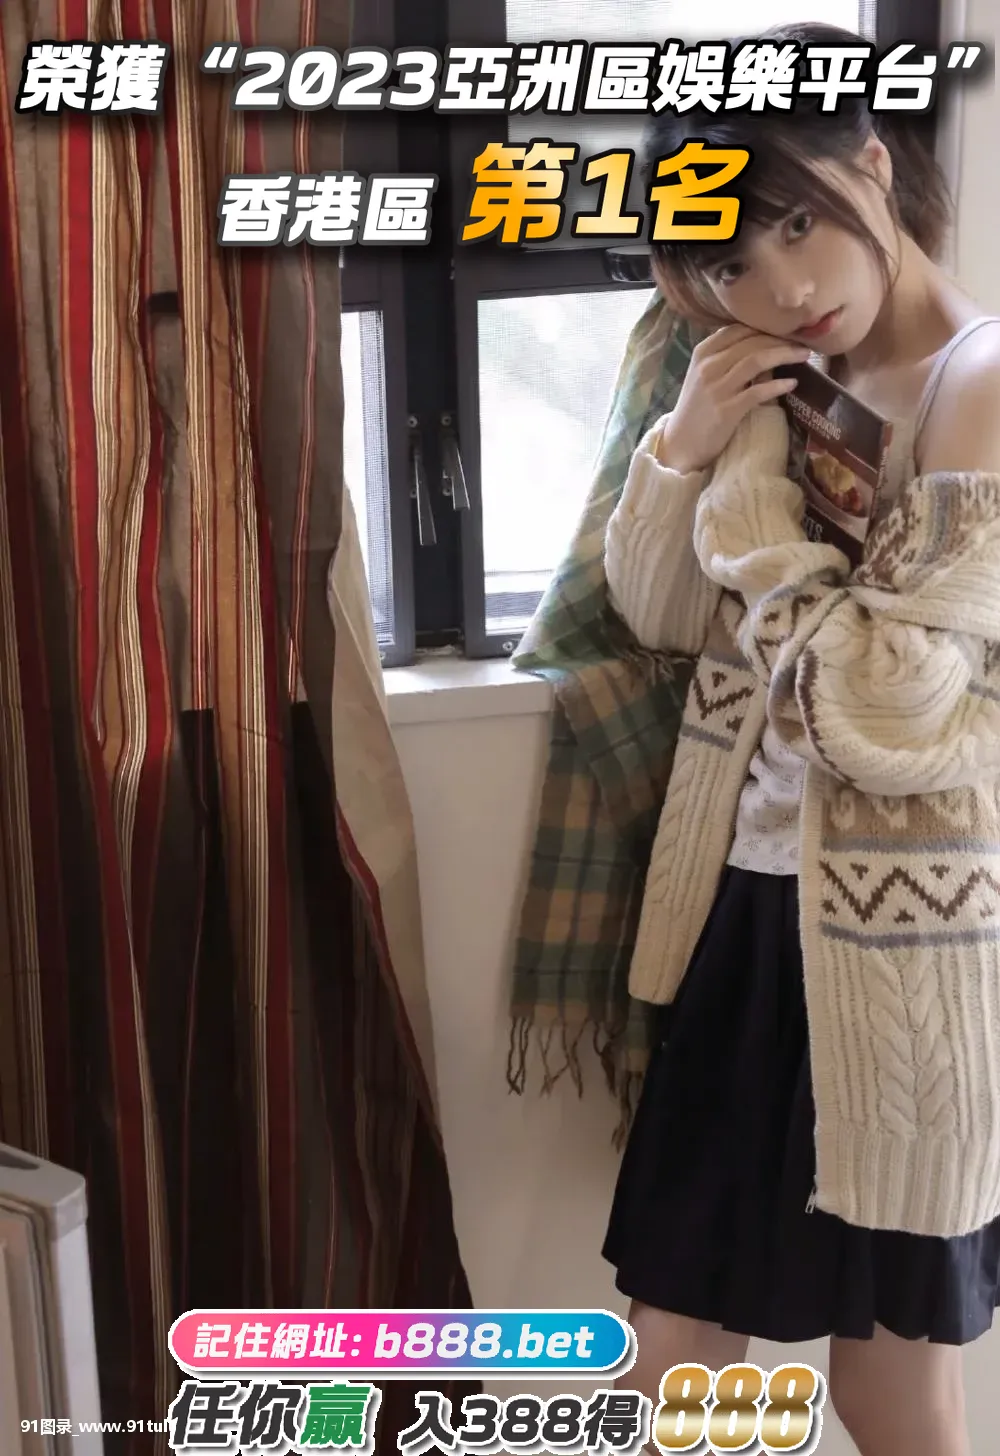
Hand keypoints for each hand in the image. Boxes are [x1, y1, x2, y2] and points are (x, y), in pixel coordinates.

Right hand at [658, 325, 811, 474]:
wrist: (681, 443)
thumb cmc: (698, 408)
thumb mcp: (705, 375)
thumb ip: (727, 357)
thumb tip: (764, 343)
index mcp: (703, 352)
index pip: (739, 328)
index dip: (766, 326)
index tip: (787, 330)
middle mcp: (708, 366)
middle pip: (751, 341)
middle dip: (781, 339)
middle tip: (803, 341)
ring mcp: (716, 388)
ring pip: (756, 360)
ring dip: (784, 355)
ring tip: (804, 356)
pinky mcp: (726, 410)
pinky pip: (757, 391)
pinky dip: (778, 385)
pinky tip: (792, 383)